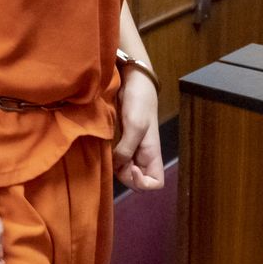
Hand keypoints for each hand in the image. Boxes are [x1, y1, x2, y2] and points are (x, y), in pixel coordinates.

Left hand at [114, 69, 163, 190]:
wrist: (133, 80)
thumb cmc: (139, 101)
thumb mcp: (134, 125)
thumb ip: (127, 149)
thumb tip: (117, 165)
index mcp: (153, 153)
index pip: (156, 183)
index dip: (143, 183)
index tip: (131, 168)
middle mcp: (144, 155)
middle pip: (137, 180)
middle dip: (126, 176)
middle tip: (116, 159)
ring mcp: (133, 147)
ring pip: (126, 170)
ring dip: (117, 167)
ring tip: (110, 152)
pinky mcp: (123, 139)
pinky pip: (118, 158)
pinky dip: (112, 158)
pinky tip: (106, 149)